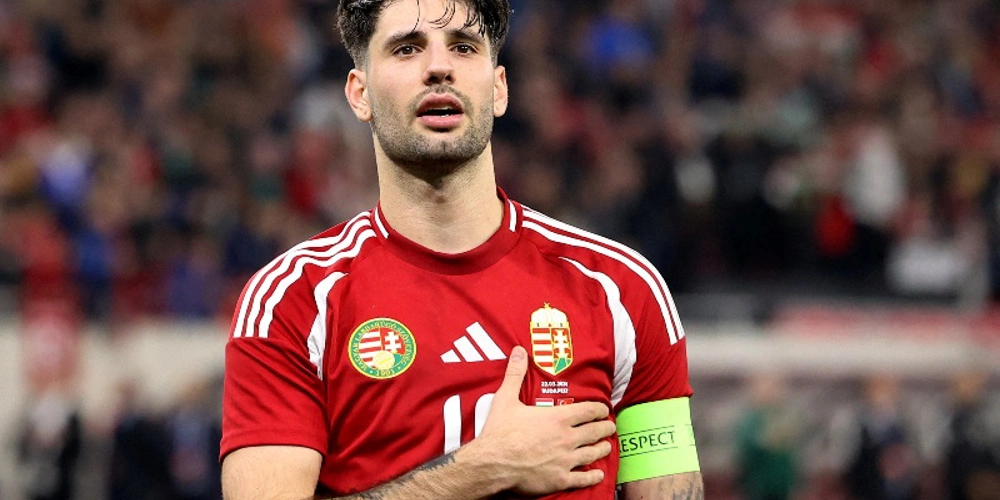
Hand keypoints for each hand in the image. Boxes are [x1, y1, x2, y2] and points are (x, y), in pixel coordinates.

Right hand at [461, 346, 615, 495]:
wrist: (492, 464)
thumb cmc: (499, 433)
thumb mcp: (506, 398)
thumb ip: (515, 374)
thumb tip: (518, 352)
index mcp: (557, 418)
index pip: (588, 410)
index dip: (599, 409)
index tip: (603, 409)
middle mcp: (566, 438)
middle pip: (594, 431)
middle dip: (605, 428)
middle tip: (609, 426)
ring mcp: (565, 460)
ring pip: (592, 453)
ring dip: (602, 448)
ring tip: (606, 446)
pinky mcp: (559, 479)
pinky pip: (582, 479)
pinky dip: (593, 476)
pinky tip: (597, 474)